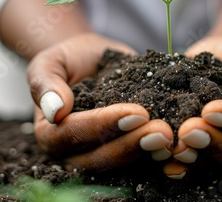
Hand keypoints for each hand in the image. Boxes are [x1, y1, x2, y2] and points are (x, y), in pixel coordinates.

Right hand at [27, 33, 173, 170]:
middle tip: (162, 132)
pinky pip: (138, 160)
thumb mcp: (51, 61)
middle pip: (99, 157)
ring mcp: (99, 154)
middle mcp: (72, 152)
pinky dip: (156, 155)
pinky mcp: (122, 149)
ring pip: (121, 163)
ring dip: (147, 152)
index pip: (74, 133)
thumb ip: (45, 83)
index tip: (136, 112)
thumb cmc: (70, 59)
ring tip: (171, 138)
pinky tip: (176, 145)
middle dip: (132, 145)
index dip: (105, 125)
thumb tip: (54, 110)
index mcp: (50, 133)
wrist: (93, 60)